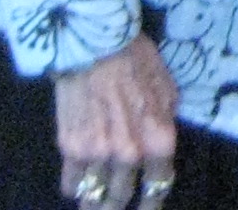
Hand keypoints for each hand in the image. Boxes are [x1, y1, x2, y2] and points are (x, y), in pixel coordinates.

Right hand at [54, 35, 176, 205]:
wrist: (94, 44)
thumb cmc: (136, 59)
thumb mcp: (167, 87)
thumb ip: (164, 121)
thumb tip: (160, 141)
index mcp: (158, 139)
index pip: (159, 184)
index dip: (154, 199)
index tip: (149, 205)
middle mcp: (130, 154)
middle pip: (122, 197)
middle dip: (121, 204)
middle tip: (118, 206)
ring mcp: (98, 155)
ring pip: (95, 197)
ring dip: (96, 204)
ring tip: (97, 208)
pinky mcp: (70, 148)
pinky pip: (72, 183)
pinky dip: (75, 187)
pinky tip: (78, 187)